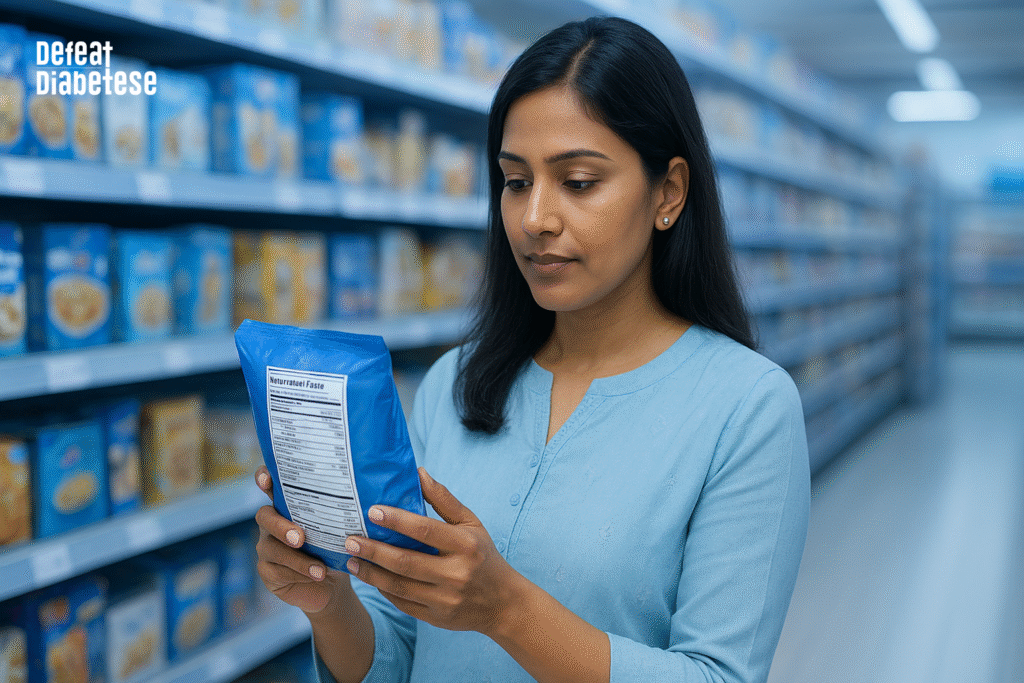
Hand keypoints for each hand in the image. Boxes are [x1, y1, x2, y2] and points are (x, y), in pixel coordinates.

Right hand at [253, 465, 343, 614]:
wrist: (331, 582)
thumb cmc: (334, 548)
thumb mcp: (338, 529)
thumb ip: (339, 516)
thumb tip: (363, 504)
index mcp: (288, 506)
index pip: (270, 485)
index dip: (264, 477)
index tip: (266, 479)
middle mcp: (272, 522)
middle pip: (264, 516)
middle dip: (280, 526)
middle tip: (300, 538)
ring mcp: (266, 547)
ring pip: (271, 548)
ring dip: (297, 559)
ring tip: (320, 569)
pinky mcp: (267, 571)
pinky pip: (276, 571)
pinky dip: (299, 574)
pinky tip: (316, 576)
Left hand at [344, 467, 522, 636]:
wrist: (502, 603)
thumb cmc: (483, 556)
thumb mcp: (471, 523)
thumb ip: (444, 500)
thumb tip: (418, 473)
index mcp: (465, 545)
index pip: (426, 531)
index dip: (397, 520)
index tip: (372, 512)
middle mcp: (456, 573)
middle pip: (406, 561)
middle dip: (374, 550)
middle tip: (350, 540)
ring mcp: (445, 599)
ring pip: (399, 586)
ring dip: (371, 573)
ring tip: (351, 560)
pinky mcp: (436, 618)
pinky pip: (402, 604)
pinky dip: (383, 590)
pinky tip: (370, 577)